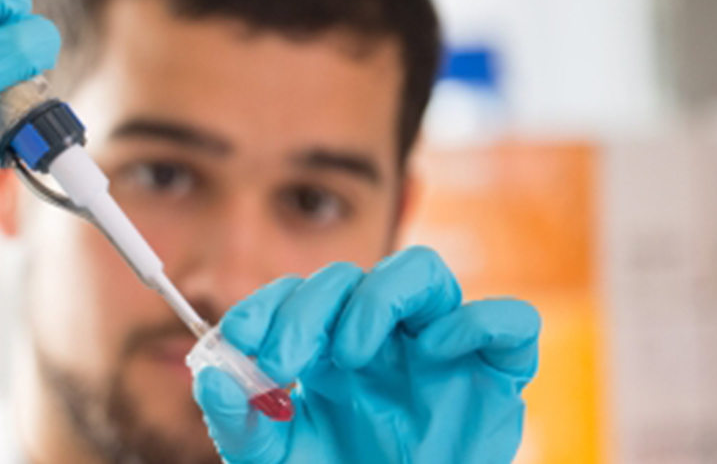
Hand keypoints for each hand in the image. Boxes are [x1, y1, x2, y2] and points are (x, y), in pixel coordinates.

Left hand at [192, 247, 540, 462]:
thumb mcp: (275, 457)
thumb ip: (239, 422)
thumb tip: (208, 377)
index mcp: (329, 345)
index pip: (296, 295)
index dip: (265, 307)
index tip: (238, 340)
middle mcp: (383, 334)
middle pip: (347, 278)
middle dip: (305, 312)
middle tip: (280, 361)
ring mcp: (440, 346)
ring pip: (422, 271)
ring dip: (377, 298)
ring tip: (350, 353)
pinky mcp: (497, 372)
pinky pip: (509, 320)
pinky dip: (476, 323)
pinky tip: (434, 349)